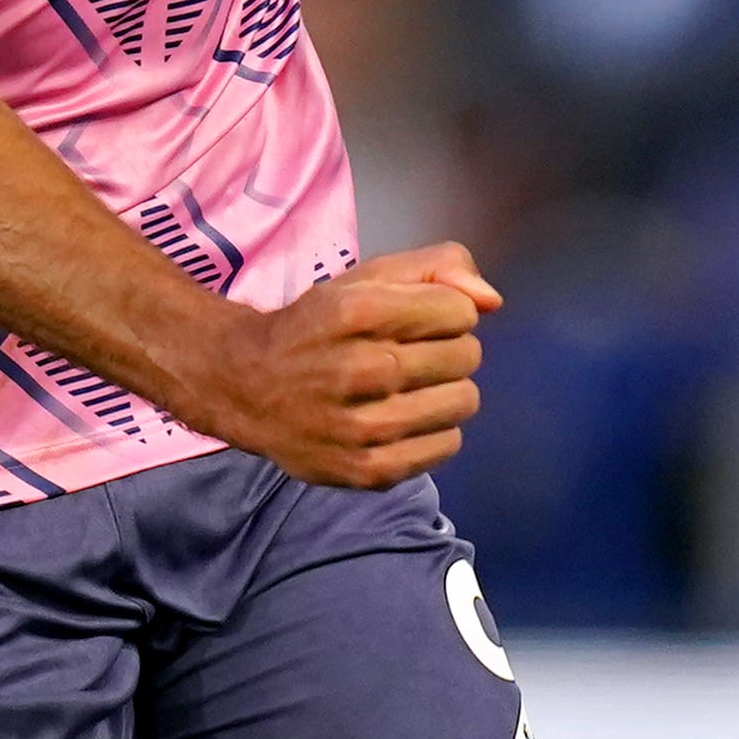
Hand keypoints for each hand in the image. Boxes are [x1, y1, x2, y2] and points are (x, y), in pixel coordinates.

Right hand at [170, 242, 497, 491]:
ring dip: (445, 390)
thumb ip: (435, 268)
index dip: (444, 310)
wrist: (246, 387)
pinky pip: (448, 444)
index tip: (413, 319)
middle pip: (467, 355)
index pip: (460, 310)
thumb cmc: (316, 327)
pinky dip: (434, 429)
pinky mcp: (368, 470)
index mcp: (354, 311)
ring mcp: (363, 426)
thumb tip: (492, 301)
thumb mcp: (363, 280)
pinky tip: (402, 419)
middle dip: (447, 348)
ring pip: (464, 401)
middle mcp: (359, 368)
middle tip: (409, 354)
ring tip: (408, 388)